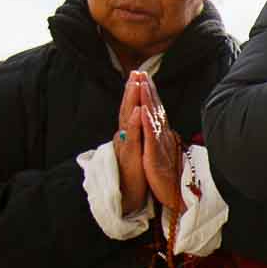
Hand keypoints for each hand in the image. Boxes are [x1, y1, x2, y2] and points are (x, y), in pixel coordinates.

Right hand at [114, 73, 149, 215]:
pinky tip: (139, 111)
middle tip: (136, 71)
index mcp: (129, 135)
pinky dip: (136, 123)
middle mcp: (125, 137)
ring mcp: (126, 145)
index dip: (135, 92)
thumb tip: (141, 123)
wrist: (130, 196)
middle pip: (128, 109)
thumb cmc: (136, 174)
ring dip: (132, 100)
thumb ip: (138, 136)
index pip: (131, 109)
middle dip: (132, 89)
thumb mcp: (139, 150)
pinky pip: (133, 137)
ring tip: (136, 83)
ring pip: (128, 119)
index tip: (140, 74)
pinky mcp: (130, 156)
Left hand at [137, 81, 183, 214]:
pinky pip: (151, 138)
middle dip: (148, 89)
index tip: (144, 77)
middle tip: (141, 72)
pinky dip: (147, 123)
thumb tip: (164, 127)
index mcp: (163, 135)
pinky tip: (142, 111)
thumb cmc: (173, 176)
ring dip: (148, 100)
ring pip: (153, 119)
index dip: (150, 93)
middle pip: (155, 109)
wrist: (179, 196)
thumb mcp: (167, 152)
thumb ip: (164, 138)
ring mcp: (160, 145)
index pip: (156, 110)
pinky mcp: (155, 156)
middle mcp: (163, 136)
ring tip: (141, 83)